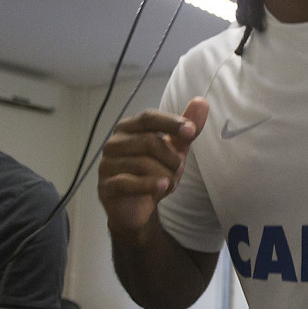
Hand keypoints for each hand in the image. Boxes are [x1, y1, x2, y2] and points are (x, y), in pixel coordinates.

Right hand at [97, 97, 207, 238]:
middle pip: (148, 141)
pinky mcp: (105, 186)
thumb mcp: (176, 149)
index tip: (191, 132)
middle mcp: (114, 142)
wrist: (137, 206)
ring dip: (164, 175)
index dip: (170, 123)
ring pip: (141, 164)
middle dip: (171, 157)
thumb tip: (202, 102)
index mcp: (128, 128)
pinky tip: (162, 187)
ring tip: (168, 182)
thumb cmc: (155, 171)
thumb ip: (187, 127)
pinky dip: (149, 185)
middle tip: (178, 169)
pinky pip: (127, 183)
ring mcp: (107, 164)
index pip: (148, 117)